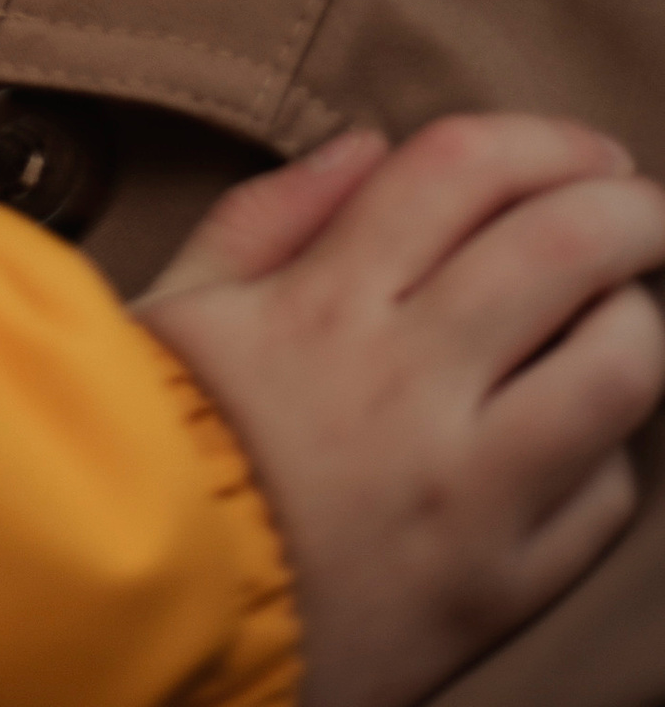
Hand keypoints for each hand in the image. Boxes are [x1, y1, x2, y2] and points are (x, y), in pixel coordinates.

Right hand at [139, 114, 664, 706]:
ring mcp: (465, 494)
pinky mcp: (497, 591)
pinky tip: (577, 430)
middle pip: (566, 250)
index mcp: (326, 301)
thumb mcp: (179, 300)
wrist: (140, 613)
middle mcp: (409, 384)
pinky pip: (604, 501)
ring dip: (636, 322)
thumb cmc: (148, 444)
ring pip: (617, 373)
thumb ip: (273, 212)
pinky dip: (608, 451)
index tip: (585, 153)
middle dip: (630, 211)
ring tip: (621, 312)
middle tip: (639, 211)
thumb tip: (373, 145)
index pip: (464, 169)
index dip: (544, 141)